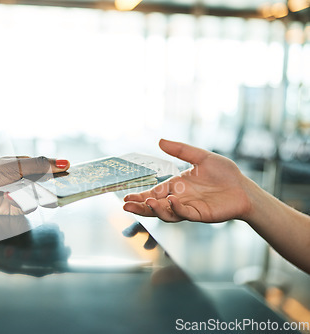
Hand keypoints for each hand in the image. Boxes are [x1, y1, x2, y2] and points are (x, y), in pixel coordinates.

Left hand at [0, 156, 68, 214]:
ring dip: (28, 195)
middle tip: (35, 184)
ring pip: (40, 197)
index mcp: (27, 165)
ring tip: (10, 191)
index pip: (52, 168)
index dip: (64, 171)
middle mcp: (27, 180)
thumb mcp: (15, 166)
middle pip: (49, 185)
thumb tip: (66, 162)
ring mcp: (22, 195)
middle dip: (46, 186)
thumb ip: (41, 165)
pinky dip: (20, 204)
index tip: (77, 175)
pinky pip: (28, 208)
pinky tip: (6, 199)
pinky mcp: (16, 209)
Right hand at [123, 139, 251, 222]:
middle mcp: (179, 199)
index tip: (126, 197)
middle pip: (155, 206)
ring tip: (147, 202)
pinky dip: (176, 208)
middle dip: (140, 207)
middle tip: (127, 206)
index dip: (139, 197)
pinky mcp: (200, 214)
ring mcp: (188, 208)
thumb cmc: (224, 174)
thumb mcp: (201, 157)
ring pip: (167, 213)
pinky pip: (185, 213)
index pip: (153, 193)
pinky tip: (171, 200)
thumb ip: (181, 150)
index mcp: (175, 186)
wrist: (244, 188)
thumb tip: (160, 141)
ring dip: (156, 210)